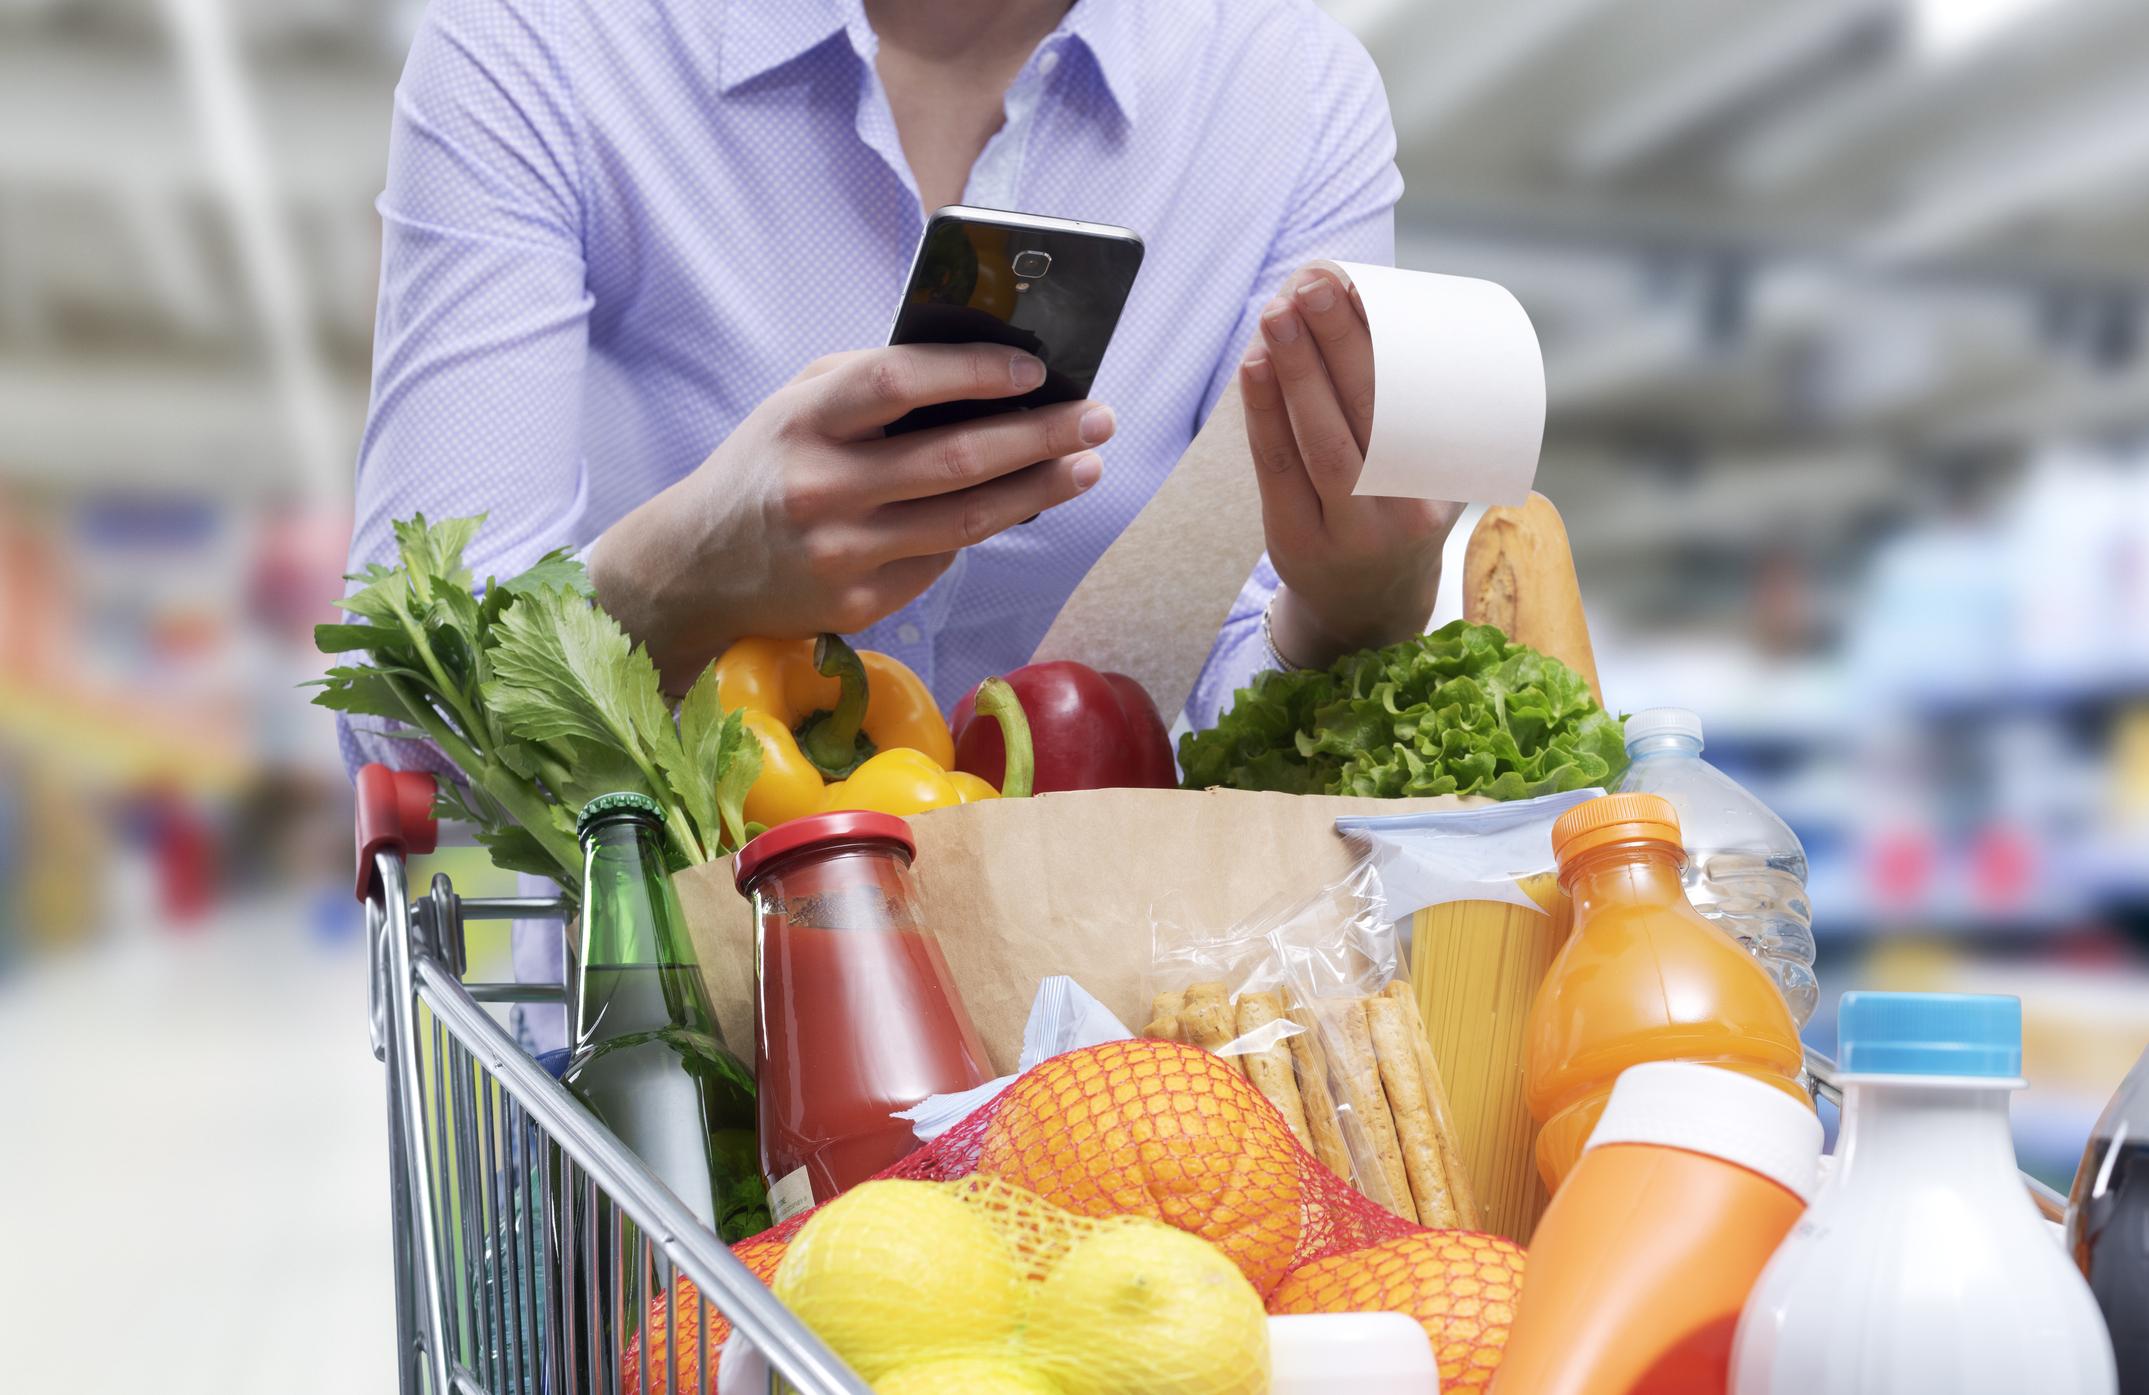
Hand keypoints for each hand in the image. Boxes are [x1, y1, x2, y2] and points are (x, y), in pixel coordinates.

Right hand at [589, 343, 1113, 688]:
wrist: (694, 569)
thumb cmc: (765, 468)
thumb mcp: (797, 405)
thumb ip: (873, 382)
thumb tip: (983, 370)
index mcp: (803, 420)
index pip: (899, 382)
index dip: (974, 372)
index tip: (1035, 369)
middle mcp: (820, 488)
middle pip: (954, 460)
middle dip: (1040, 436)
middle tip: (1098, 418)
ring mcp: (841, 555)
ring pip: (964, 521)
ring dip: (1037, 491)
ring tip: (1085, 465)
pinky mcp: (858, 605)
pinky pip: (940, 562)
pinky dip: (982, 530)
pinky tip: (1016, 506)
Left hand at [1241, 261, 1462, 667]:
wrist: (1368, 605)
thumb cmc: (1396, 515)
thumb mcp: (1426, 477)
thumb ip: (1411, 413)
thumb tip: (1366, 307)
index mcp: (1442, 489)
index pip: (1413, 408)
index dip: (1383, 346)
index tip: (1362, 290)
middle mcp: (1401, 513)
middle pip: (1368, 417)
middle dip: (1338, 344)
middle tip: (1315, 285)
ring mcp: (1345, 531)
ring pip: (1320, 441)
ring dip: (1296, 371)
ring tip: (1279, 313)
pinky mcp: (1294, 538)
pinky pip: (1276, 467)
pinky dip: (1263, 412)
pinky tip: (1254, 366)